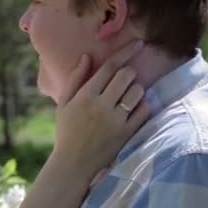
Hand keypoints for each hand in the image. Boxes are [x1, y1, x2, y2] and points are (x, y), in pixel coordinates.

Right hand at [51, 40, 148, 183]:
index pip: (109, 68)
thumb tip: (87, 56)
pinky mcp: (127, 133)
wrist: (73, 163)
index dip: (125, 52)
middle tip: (125, 78)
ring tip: (127, 96)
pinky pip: (144, 111)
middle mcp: (101, 106)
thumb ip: (75, 79)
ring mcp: (115, 120)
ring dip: (136, 89)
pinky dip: (142, 106)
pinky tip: (133, 109)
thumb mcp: (64, 104)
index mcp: (85, 96)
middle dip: (129, 73)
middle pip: (126, 76)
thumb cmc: (66, 131)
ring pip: (137, 92)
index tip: (138, 43)